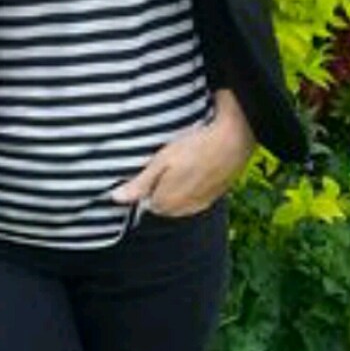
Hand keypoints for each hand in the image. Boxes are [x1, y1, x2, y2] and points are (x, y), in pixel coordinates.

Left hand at [111, 90, 256, 217]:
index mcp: (166, 202)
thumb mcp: (162, 161)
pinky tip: (195, 169)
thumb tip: (116, 198)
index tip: (150, 168)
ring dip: (176, 189)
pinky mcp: (214, 197)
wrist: (233, 141)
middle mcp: (183, 209)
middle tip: (165, 164)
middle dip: (159, 188)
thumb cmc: (195, 148)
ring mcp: (200, 204)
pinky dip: (191, 188)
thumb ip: (140, 183)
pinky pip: (195, 199)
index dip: (145, 185)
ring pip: (179, 203)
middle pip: (161, 204)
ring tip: (181, 165)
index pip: (145, 203)